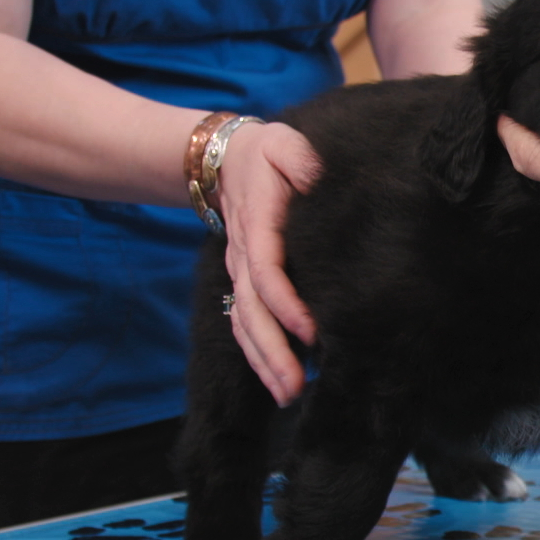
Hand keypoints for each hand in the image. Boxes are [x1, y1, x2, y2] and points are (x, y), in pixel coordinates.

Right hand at [215, 121, 319, 405]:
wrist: (224, 159)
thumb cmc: (267, 154)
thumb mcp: (284, 144)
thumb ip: (299, 158)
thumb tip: (316, 173)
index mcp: (257, 223)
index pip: (266, 269)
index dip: (285, 302)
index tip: (309, 331)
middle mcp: (243, 254)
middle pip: (252, 310)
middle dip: (272, 351)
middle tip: (295, 387)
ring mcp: (238, 271)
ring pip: (244, 324)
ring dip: (264, 362)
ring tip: (289, 395)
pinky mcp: (241, 282)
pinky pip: (243, 323)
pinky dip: (257, 354)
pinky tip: (278, 381)